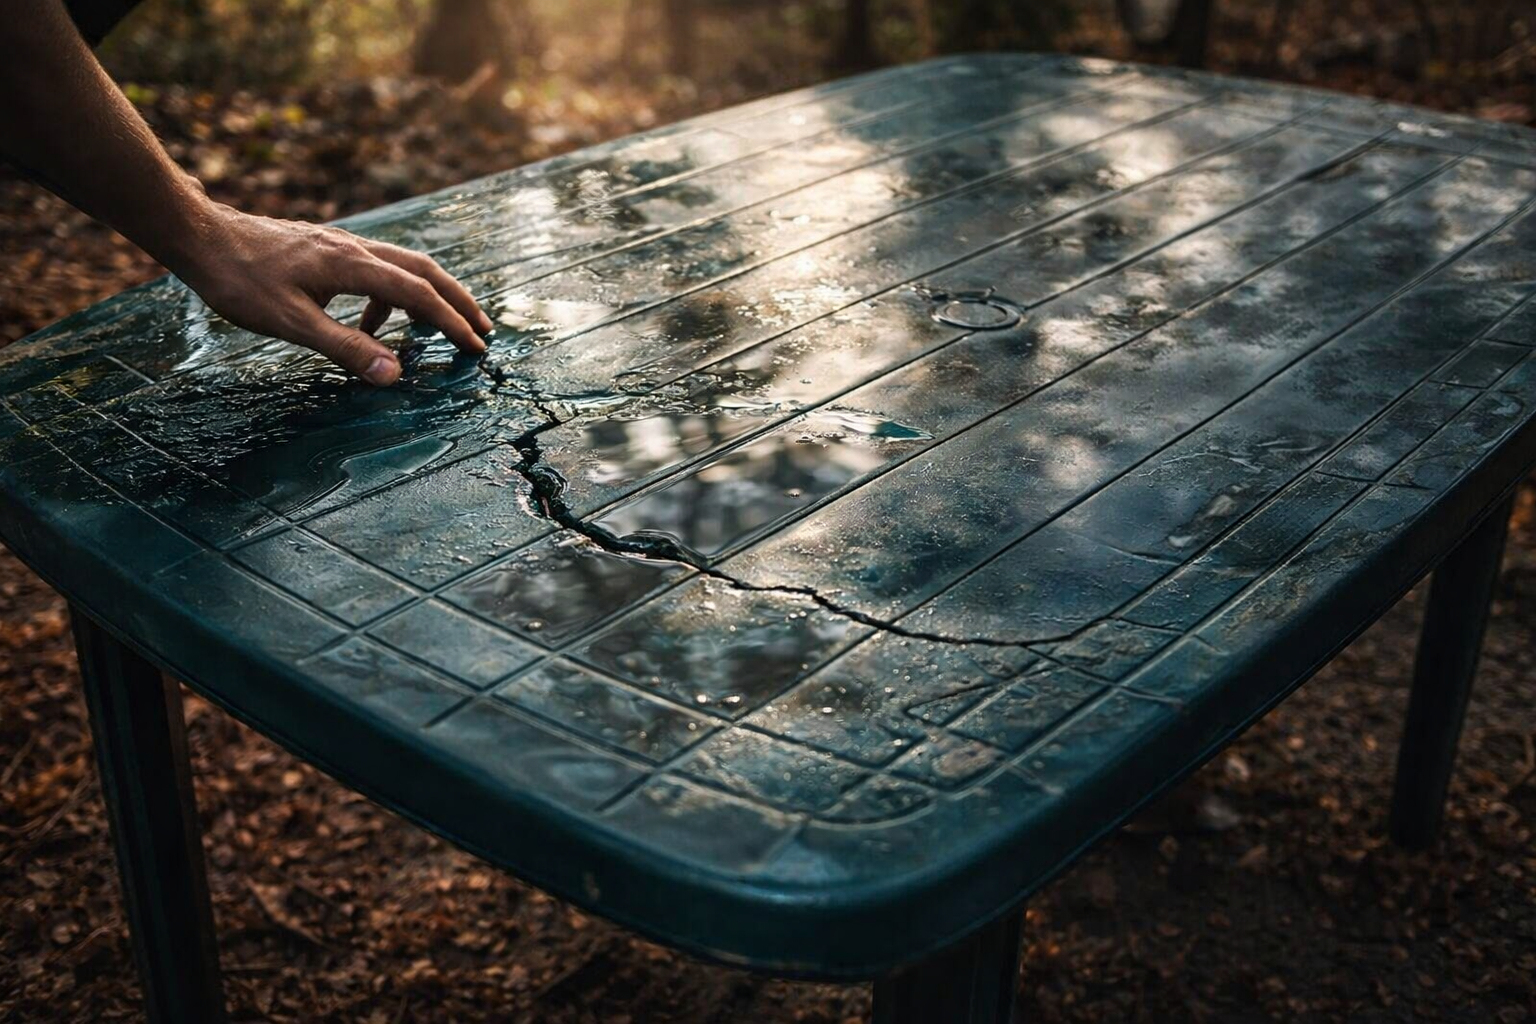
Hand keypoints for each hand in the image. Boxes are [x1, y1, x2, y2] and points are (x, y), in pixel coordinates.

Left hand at [170, 202, 492, 384]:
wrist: (200, 236)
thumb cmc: (239, 280)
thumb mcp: (291, 323)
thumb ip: (346, 348)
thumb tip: (395, 375)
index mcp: (353, 266)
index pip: (418, 295)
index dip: (451, 322)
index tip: (475, 348)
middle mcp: (356, 248)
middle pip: (425, 271)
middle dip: (458, 301)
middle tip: (484, 330)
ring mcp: (342, 245)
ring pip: (404, 266)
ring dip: (430, 296)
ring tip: (439, 330)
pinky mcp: (327, 249)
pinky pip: (377, 269)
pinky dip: (392, 297)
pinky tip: (372, 323)